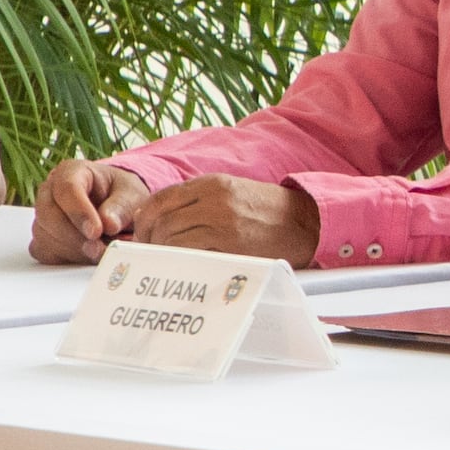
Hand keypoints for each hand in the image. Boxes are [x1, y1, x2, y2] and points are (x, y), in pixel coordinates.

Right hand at [30, 157, 146, 264]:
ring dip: (73, 249)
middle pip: (48, 214)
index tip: (96, 231)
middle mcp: (50, 191)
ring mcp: (43, 215)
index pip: (66, 188)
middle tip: (98, 249)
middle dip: (74, 236)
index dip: (79, 212)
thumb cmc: (122, 196)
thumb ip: (122, 207)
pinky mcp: (43, 238)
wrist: (117, 209)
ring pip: (45, 235)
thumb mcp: (131, 195)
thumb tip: (108, 224)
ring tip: (101, 251)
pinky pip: (45, 252)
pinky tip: (87, 256)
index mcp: (71, 172)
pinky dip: (66, 258)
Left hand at [123, 175, 323, 263]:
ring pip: (172, 237)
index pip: (160, 198)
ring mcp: (223, 221)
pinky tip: (183, 267)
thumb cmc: (268, 212)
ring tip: (165, 262)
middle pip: (162, 219)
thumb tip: (155, 216)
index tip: (143, 233)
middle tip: (149, 253)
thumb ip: (197, 200)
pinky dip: (181, 261)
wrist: (307, 222)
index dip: (144, 219)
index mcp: (212, 183)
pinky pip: (192, 253)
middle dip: (149, 240)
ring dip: (162, 252)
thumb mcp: (231, 193)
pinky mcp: (232, 244)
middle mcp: (214, 198)